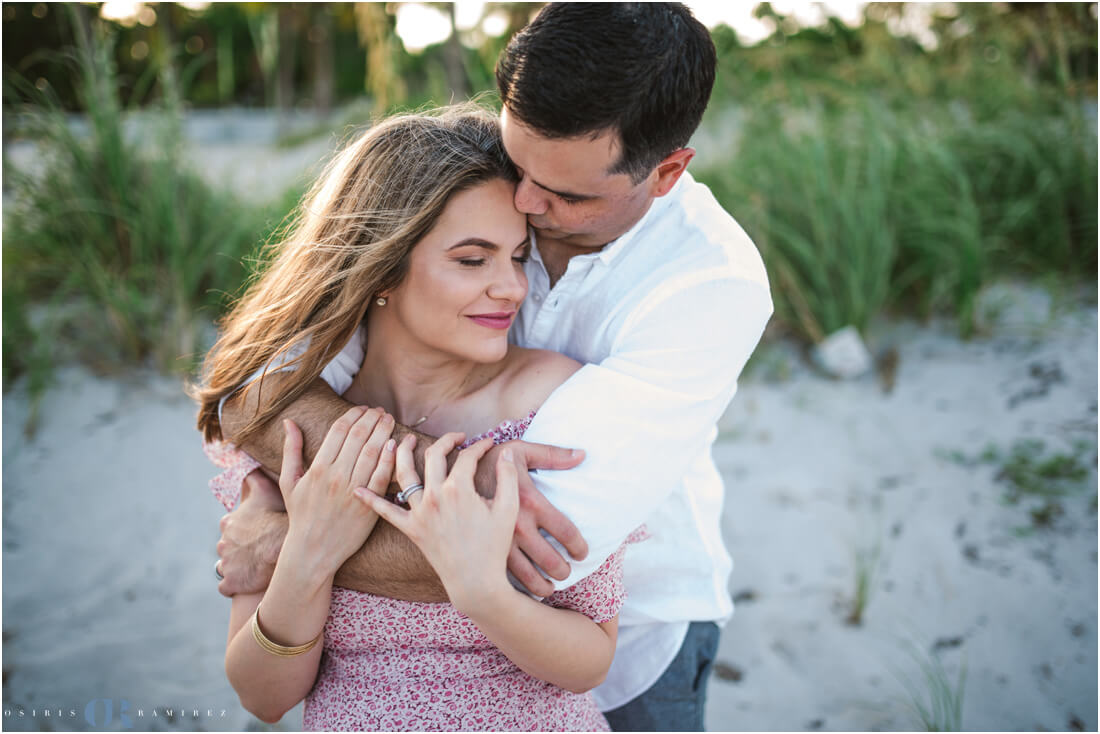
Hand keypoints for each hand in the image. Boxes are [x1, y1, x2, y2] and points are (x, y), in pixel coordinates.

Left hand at [215, 470, 285, 596]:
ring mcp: (225, 564)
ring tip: (253, 568)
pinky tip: (247, 582)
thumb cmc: (275, 518)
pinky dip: (234, 585)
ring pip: (226, 566)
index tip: (257, 532)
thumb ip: (253, 477)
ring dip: (236, 567)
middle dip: (239, 548)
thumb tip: (247, 464)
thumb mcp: (265, 490)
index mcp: (228, 522)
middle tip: (258, 550)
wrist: (281, 548)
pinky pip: (227, 587)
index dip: (244, 529)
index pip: (230, 526)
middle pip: (227, 546)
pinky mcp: (230, 583)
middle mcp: (222, 543)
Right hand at [278, 406, 395, 576]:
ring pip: (372, 452)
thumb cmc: (300, 515)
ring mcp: (353, 490)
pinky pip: (381, 475)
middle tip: (379, 411)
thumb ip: (291, 450)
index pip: (339, 431)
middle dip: (371, 418)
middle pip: (358, 437)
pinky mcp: (368, 504)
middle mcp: (336, 476)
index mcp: (317, 468)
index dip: (353, 415)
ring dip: (383, 431)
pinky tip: (395, 443)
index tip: (362, 409)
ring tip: (389, 419)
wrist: (313, 550)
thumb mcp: (288, 482)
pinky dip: (389, 457)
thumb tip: (288, 422)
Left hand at [360, 434, 518, 615]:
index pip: (467, 456)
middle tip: (456, 438)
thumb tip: (507, 452)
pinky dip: (371, 500)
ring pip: (404, 474)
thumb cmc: (494, 547)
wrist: (475, 581)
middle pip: (434, 455)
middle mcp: (435, 496)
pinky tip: (357, 489)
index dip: (480, 446)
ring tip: (404, 440)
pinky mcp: (410, 529)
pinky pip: (386, 512)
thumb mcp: (509, 509)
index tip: (487, 443)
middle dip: (446, 440)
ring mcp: (419, 512)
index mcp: (459, 489)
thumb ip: (508, 477)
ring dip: (401, 453)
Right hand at [474, 440, 588, 595]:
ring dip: (544, 587)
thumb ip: (552, 453)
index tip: (582, 552)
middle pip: (551, 562)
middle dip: (563, 571)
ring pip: (529, 578)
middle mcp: (516, 526)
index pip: (566, 532)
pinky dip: (519, 589)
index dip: (579, 546)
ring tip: (550, 586)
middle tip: (567, 572)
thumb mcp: (520, 450)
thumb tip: (582, 455)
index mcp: (529, 501)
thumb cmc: (489, 462)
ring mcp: (498, 542)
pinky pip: (506, 579)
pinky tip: (525, 589)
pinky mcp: (482, 550)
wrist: (448, 474)